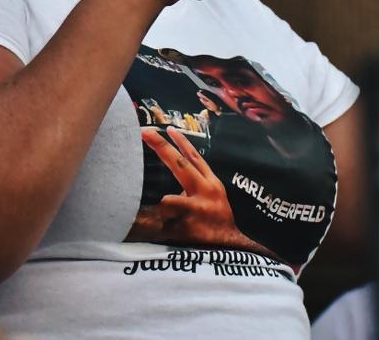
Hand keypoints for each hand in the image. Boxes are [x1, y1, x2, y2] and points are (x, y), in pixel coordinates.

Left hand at [138, 127, 271, 257]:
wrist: (233, 249)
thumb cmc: (218, 223)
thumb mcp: (211, 199)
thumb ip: (192, 189)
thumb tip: (169, 189)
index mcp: (211, 183)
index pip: (195, 157)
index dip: (181, 142)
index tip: (167, 129)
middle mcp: (207, 191)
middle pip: (181, 164)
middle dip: (161, 147)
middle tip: (145, 132)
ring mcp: (199, 209)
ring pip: (169, 202)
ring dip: (162, 210)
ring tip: (160, 216)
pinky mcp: (191, 227)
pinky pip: (166, 228)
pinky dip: (161, 231)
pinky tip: (165, 236)